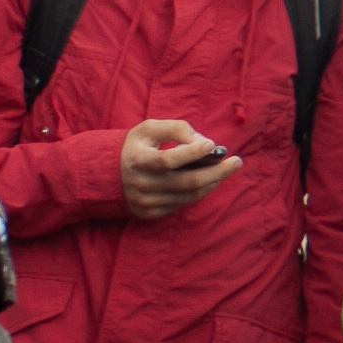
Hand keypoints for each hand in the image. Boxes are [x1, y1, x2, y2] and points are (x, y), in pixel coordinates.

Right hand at [118, 118, 238, 218]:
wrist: (105, 175)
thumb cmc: (135, 146)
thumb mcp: (149, 129)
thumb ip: (176, 129)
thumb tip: (203, 142)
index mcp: (138, 160)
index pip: (169, 160)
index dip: (193, 152)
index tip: (213, 144)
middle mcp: (141, 185)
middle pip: (187, 182)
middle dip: (217, 172)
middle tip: (237, 161)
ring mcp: (146, 202)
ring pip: (189, 196)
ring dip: (213, 182)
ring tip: (227, 168)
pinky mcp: (150, 213)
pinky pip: (183, 204)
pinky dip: (200, 191)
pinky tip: (210, 180)